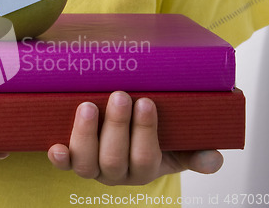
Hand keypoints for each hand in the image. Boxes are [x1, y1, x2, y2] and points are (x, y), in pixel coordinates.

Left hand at [47, 91, 223, 185]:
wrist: (124, 137)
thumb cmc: (153, 137)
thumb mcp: (178, 145)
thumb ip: (195, 151)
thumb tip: (213, 158)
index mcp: (145, 169)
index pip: (145, 157)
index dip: (145, 131)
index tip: (146, 101)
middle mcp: (116, 173)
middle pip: (114, 159)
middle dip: (117, 126)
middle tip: (119, 95)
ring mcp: (92, 168)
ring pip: (86, 163)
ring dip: (86, 135)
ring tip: (88, 106)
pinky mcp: (73, 160)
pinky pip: (64, 164)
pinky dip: (59, 157)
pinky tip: (55, 146)